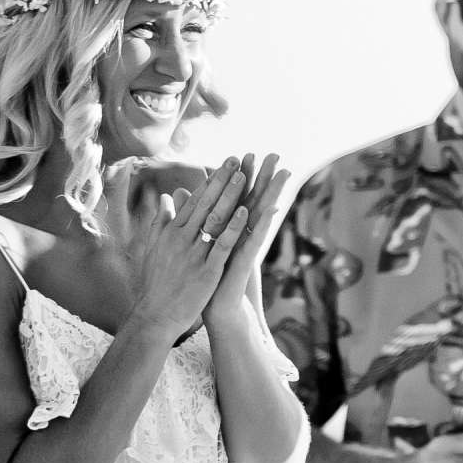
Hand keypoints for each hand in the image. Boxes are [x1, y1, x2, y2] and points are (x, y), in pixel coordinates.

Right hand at [117, 160, 247, 343]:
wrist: (156, 315)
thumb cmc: (156, 283)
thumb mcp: (155, 248)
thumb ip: (161, 221)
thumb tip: (164, 197)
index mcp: (171, 232)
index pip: (195, 201)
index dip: (211, 181)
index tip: (225, 163)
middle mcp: (182, 239)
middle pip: (205, 204)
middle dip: (222, 180)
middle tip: (237, 158)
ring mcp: (194, 253)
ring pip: (215, 219)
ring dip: (230, 195)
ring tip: (244, 175)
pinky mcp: (206, 270)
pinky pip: (222, 244)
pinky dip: (234, 227)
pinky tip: (246, 211)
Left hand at [200, 153, 290, 330]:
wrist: (214, 309)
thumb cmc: (207, 277)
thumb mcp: (197, 243)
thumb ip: (191, 216)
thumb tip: (178, 192)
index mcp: (229, 229)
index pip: (236, 196)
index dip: (241, 176)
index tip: (245, 153)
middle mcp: (241, 235)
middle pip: (253, 200)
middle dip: (263, 177)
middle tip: (273, 154)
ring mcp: (246, 247)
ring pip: (261, 215)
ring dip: (272, 194)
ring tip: (283, 173)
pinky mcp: (246, 263)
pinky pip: (255, 240)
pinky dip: (261, 225)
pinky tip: (270, 209)